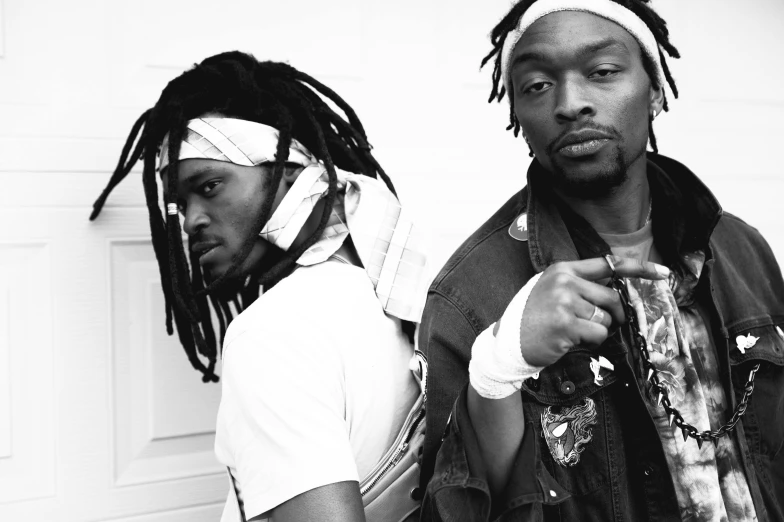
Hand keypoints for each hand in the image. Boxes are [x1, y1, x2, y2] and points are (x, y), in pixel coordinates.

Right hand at [520, 256, 668, 366]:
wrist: (508, 342)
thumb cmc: (532, 318)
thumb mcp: (551, 290)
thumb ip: (579, 285)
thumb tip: (616, 291)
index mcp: (563, 269)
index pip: (608, 264)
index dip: (639, 268)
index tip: (664, 273)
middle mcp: (565, 281)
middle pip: (612, 296)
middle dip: (615, 314)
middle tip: (603, 323)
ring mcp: (565, 302)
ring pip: (606, 318)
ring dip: (598, 329)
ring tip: (575, 331)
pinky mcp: (566, 324)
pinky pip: (598, 333)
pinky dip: (591, 340)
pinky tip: (571, 339)